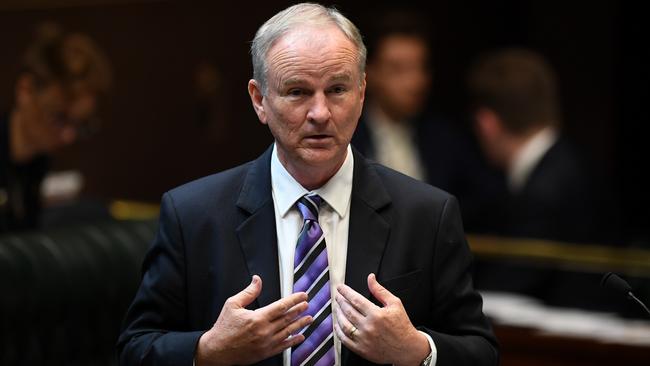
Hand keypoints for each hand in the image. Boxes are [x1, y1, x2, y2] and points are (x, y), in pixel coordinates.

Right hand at [196, 275, 312, 365]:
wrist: (217, 350)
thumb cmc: (224, 328)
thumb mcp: (233, 304)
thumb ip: (248, 292)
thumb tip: (257, 280)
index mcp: (257, 318)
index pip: (282, 306)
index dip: (294, 300)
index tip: (303, 296)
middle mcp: (264, 331)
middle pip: (287, 318)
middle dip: (299, 310)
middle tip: (307, 305)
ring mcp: (266, 343)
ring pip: (288, 332)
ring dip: (300, 324)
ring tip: (308, 318)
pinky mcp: (265, 353)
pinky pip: (283, 346)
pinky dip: (293, 341)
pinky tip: (300, 336)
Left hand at [334, 273, 429, 365]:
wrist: (407, 348)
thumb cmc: (402, 325)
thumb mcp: (395, 304)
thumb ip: (380, 290)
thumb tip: (370, 278)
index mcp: (377, 314)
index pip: (356, 300)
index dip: (346, 292)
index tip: (340, 288)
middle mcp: (369, 327)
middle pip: (348, 311)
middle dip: (340, 301)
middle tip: (338, 296)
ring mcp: (364, 339)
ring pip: (344, 324)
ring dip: (338, 314)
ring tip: (337, 308)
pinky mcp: (361, 350)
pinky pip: (344, 340)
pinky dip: (338, 331)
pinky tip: (337, 324)